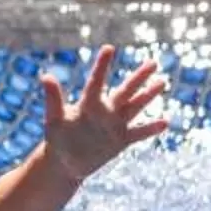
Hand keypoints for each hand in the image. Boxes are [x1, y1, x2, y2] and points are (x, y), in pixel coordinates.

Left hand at [41, 45, 168, 179]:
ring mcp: (115, 125)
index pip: (96, 82)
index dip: (102, 66)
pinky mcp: (121, 141)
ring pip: (135, 107)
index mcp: (88, 104)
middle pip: (125, 91)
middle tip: (153, 62)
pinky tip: (165, 122)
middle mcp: (105, 111)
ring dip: (148, 96)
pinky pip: (138, 133)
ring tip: (162, 82)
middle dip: (138, 77)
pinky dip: (150, 129)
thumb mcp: (54, 118)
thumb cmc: (57, 137)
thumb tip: (45, 75)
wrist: (65, 162)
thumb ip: (53, 98)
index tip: (109, 47)